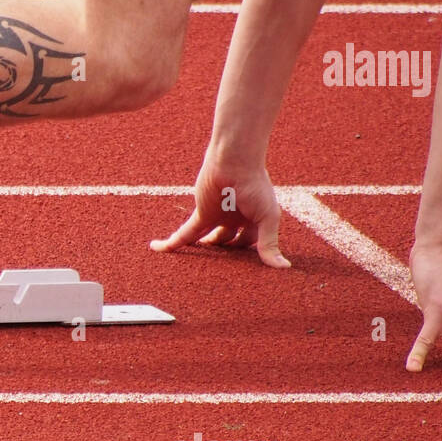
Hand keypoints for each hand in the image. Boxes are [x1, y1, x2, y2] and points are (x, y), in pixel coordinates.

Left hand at [150, 161, 290, 267]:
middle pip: (230, 245)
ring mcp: (218, 217)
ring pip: (209, 241)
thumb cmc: (256, 186)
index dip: (249, 260)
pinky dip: (172, 243)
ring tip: (193, 273)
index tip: (248, 279)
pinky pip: (185, 233)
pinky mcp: (201, 214)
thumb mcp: (267, 217)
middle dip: (226, 259)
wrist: (235, 161)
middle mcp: (237, 220)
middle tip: (220, 279)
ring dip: (204, 253)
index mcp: (256, 221)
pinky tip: (158, 250)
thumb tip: (283, 268)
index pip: (251, 245)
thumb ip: (269, 243)